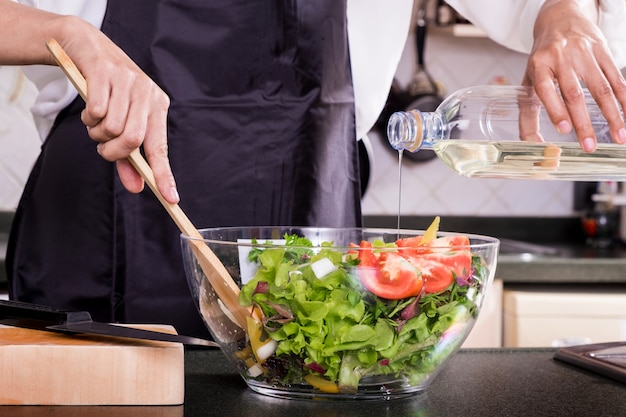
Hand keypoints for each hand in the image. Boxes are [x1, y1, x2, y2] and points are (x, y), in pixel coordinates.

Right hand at [59, 20, 178, 202]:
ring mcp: (127, 80)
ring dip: (96, 132)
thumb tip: (137, 187)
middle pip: (132, 140)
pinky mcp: (105, 71)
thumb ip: (128, 157)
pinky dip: (87, 116)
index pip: (160, 147)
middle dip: (112, 151)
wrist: (85, 47)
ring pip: (112, 127)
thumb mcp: (121, 122)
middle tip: (102, 147)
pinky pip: (96, 110)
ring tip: (95, 121)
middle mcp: (147, 92)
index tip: (170, 198)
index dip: (164, 174)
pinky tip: (89, 107)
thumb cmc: (108, 92)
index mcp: (158, 106)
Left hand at [522, 0, 625, 151]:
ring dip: (612, 115)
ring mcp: (584, 53)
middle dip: (583, 123)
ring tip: (619, 137)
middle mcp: (561, 58)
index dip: (555, 109)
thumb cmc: (542, 58)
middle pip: (574, 94)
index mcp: (539, 64)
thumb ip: (527, 112)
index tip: (564, 129)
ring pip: (601, 88)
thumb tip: (530, 143)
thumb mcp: (528, 79)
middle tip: (590, 147)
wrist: (559, 18)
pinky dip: (624, 98)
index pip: (545, 89)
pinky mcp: (602, 50)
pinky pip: (616, 78)